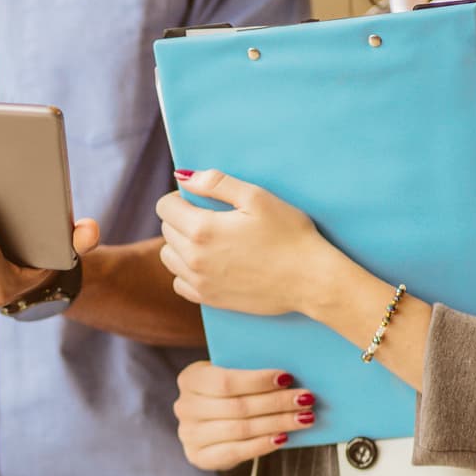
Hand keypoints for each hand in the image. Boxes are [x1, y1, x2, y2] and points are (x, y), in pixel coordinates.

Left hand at [156, 169, 340, 315]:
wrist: (311, 280)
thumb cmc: (290, 235)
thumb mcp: (257, 198)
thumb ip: (216, 183)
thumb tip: (184, 177)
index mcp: (201, 229)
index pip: (165, 207)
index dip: (180, 198)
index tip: (200, 200)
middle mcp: (193, 258)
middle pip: (166, 230)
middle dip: (182, 219)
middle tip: (213, 218)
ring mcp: (199, 281)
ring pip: (169, 257)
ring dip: (181, 245)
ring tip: (210, 241)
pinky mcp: (209, 299)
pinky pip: (179, 283)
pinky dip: (187, 271)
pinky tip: (210, 264)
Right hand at [173, 361, 317, 469]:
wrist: (211, 422)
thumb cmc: (228, 392)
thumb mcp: (230, 374)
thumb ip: (250, 372)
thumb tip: (288, 377)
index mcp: (190, 378)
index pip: (225, 381)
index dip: (258, 381)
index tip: (288, 378)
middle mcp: (184, 407)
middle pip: (236, 407)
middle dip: (276, 403)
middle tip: (305, 399)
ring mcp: (188, 434)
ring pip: (240, 429)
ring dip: (277, 423)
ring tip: (304, 418)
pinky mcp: (198, 456)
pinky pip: (235, 452)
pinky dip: (263, 444)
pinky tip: (284, 437)